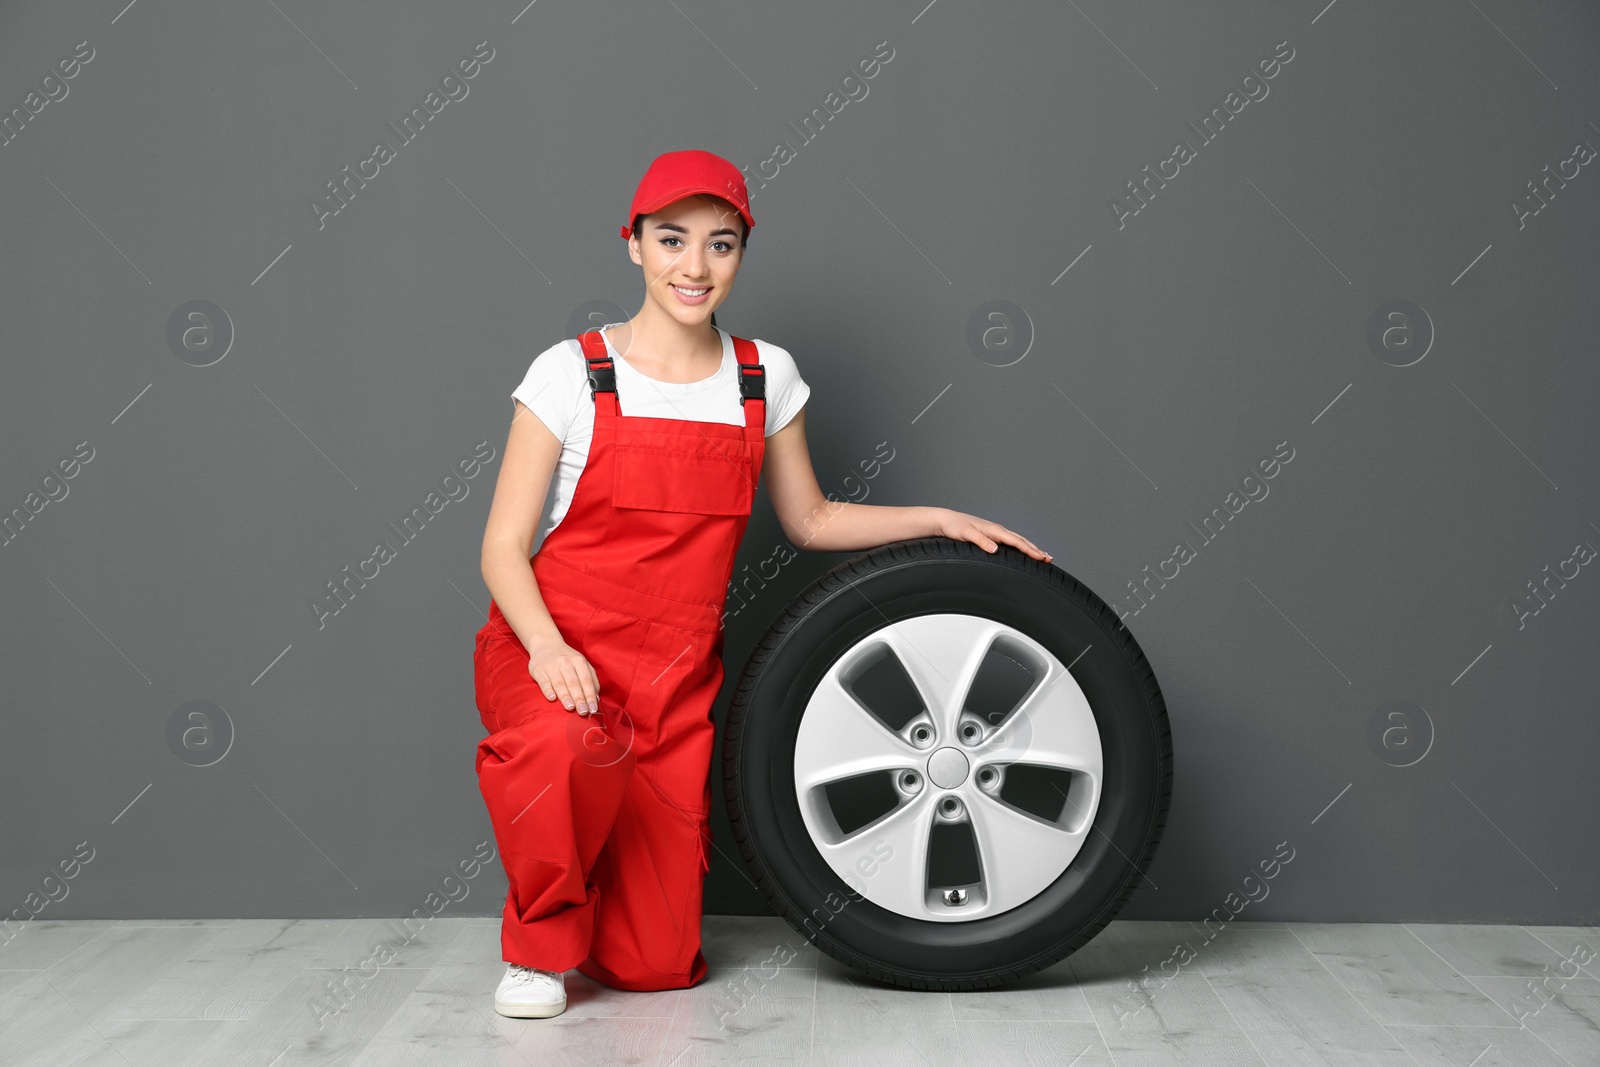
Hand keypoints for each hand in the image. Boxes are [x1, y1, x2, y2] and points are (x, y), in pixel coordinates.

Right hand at [525, 637, 600, 714]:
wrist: (545, 644)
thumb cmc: (567, 659)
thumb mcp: (581, 663)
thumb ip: (590, 678)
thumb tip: (595, 698)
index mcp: (578, 661)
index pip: (586, 680)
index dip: (590, 695)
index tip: (593, 708)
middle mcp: (565, 662)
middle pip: (573, 683)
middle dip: (579, 698)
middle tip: (583, 712)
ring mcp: (551, 666)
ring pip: (559, 683)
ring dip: (565, 696)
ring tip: (570, 708)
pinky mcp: (539, 670)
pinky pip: (544, 682)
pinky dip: (548, 690)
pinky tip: (552, 699)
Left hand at [936, 509, 1052, 561]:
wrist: (945, 520)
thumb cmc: (954, 527)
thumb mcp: (966, 534)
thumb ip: (980, 541)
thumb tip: (995, 549)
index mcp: (994, 530)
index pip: (1016, 542)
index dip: (1030, 550)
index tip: (1041, 557)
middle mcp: (997, 530)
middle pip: (1021, 540)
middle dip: (1036, 550)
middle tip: (1049, 559)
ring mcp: (995, 532)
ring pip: (1017, 540)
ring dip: (1030, 548)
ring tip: (1042, 556)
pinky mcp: (991, 535)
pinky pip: (1010, 541)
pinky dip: (1021, 546)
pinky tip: (1023, 551)